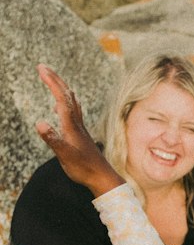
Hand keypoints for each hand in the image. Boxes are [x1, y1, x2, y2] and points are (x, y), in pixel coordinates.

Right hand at [36, 65, 122, 195]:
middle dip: (54, 79)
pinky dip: (65, 102)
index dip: (51, 82)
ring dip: (60, 88)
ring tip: (52, 79)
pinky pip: (72, 111)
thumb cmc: (84, 168)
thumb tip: (40, 123)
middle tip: (42, 66)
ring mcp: (79, 127)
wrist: (101, 177)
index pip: (60, 98)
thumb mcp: (65, 155)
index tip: (41, 68)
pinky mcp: (80, 133)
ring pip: (71, 101)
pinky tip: (60, 106)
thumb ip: (53, 139)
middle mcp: (76, 123)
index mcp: (71, 125)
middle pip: (66, 95)